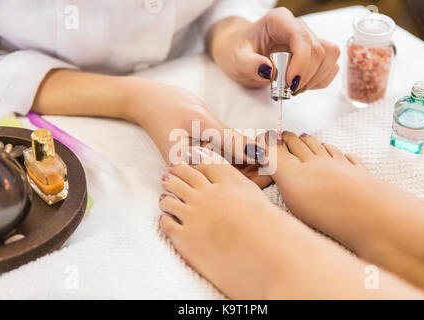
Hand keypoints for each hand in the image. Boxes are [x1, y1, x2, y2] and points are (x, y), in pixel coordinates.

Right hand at [128, 79, 271, 187]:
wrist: (145, 98)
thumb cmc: (167, 107)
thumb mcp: (200, 121)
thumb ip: (228, 139)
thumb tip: (255, 152)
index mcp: (189, 169)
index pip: (227, 180)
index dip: (253, 177)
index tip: (274, 169)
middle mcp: (191, 172)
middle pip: (228, 178)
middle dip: (255, 172)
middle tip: (278, 162)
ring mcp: (195, 163)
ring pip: (226, 169)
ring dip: (247, 163)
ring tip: (271, 156)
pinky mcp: (197, 153)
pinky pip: (221, 159)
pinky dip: (237, 155)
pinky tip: (253, 150)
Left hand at [208, 8, 339, 92]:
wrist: (241, 53)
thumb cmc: (238, 52)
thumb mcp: (236, 59)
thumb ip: (249, 64)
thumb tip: (268, 70)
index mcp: (279, 21)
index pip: (302, 38)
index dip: (301, 63)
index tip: (290, 83)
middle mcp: (298, 26)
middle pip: (319, 50)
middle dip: (305, 76)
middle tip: (285, 90)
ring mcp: (309, 39)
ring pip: (330, 57)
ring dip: (315, 79)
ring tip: (293, 88)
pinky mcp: (315, 53)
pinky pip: (330, 66)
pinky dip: (319, 81)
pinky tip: (301, 85)